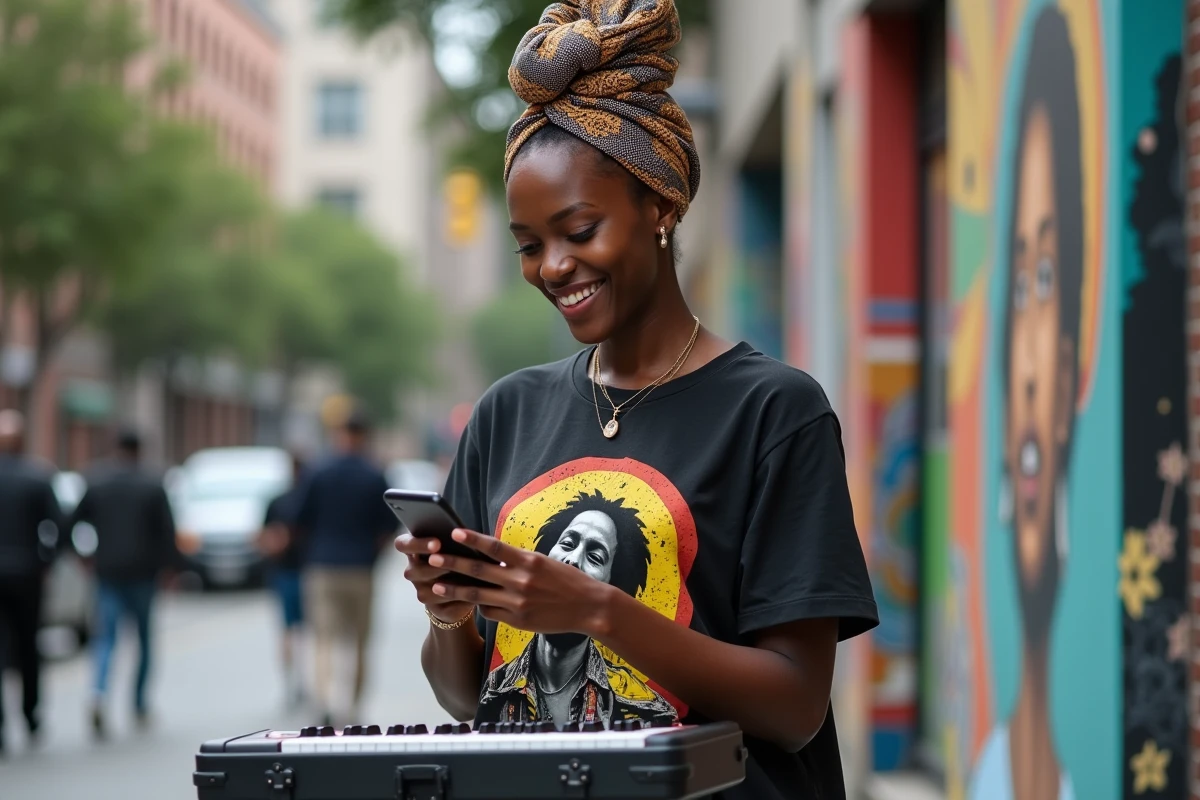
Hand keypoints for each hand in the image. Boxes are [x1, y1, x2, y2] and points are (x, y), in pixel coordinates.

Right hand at [395, 533, 474, 625]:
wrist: (461, 584)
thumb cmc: (458, 555)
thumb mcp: (454, 544)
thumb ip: (452, 539)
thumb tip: (462, 535)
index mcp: (413, 549)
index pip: (403, 544)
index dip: (417, 544)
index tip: (437, 543)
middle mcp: (412, 570)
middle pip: (413, 569)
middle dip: (434, 566)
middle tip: (453, 561)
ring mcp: (420, 589)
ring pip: (428, 589)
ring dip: (447, 584)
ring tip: (466, 577)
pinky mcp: (433, 606)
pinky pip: (443, 603)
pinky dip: (457, 597)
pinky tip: (471, 592)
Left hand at [427, 528, 609, 635]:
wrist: (589, 607)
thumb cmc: (567, 581)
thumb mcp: (544, 563)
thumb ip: (518, 562)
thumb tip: (491, 558)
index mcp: (528, 561)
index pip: (494, 547)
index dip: (472, 539)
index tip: (454, 532)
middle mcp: (521, 580)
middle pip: (480, 570)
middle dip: (453, 564)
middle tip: (433, 557)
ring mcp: (518, 602)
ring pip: (479, 595)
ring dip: (456, 589)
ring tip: (437, 585)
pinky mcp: (517, 620)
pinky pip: (490, 612)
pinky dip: (480, 606)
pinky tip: (470, 602)